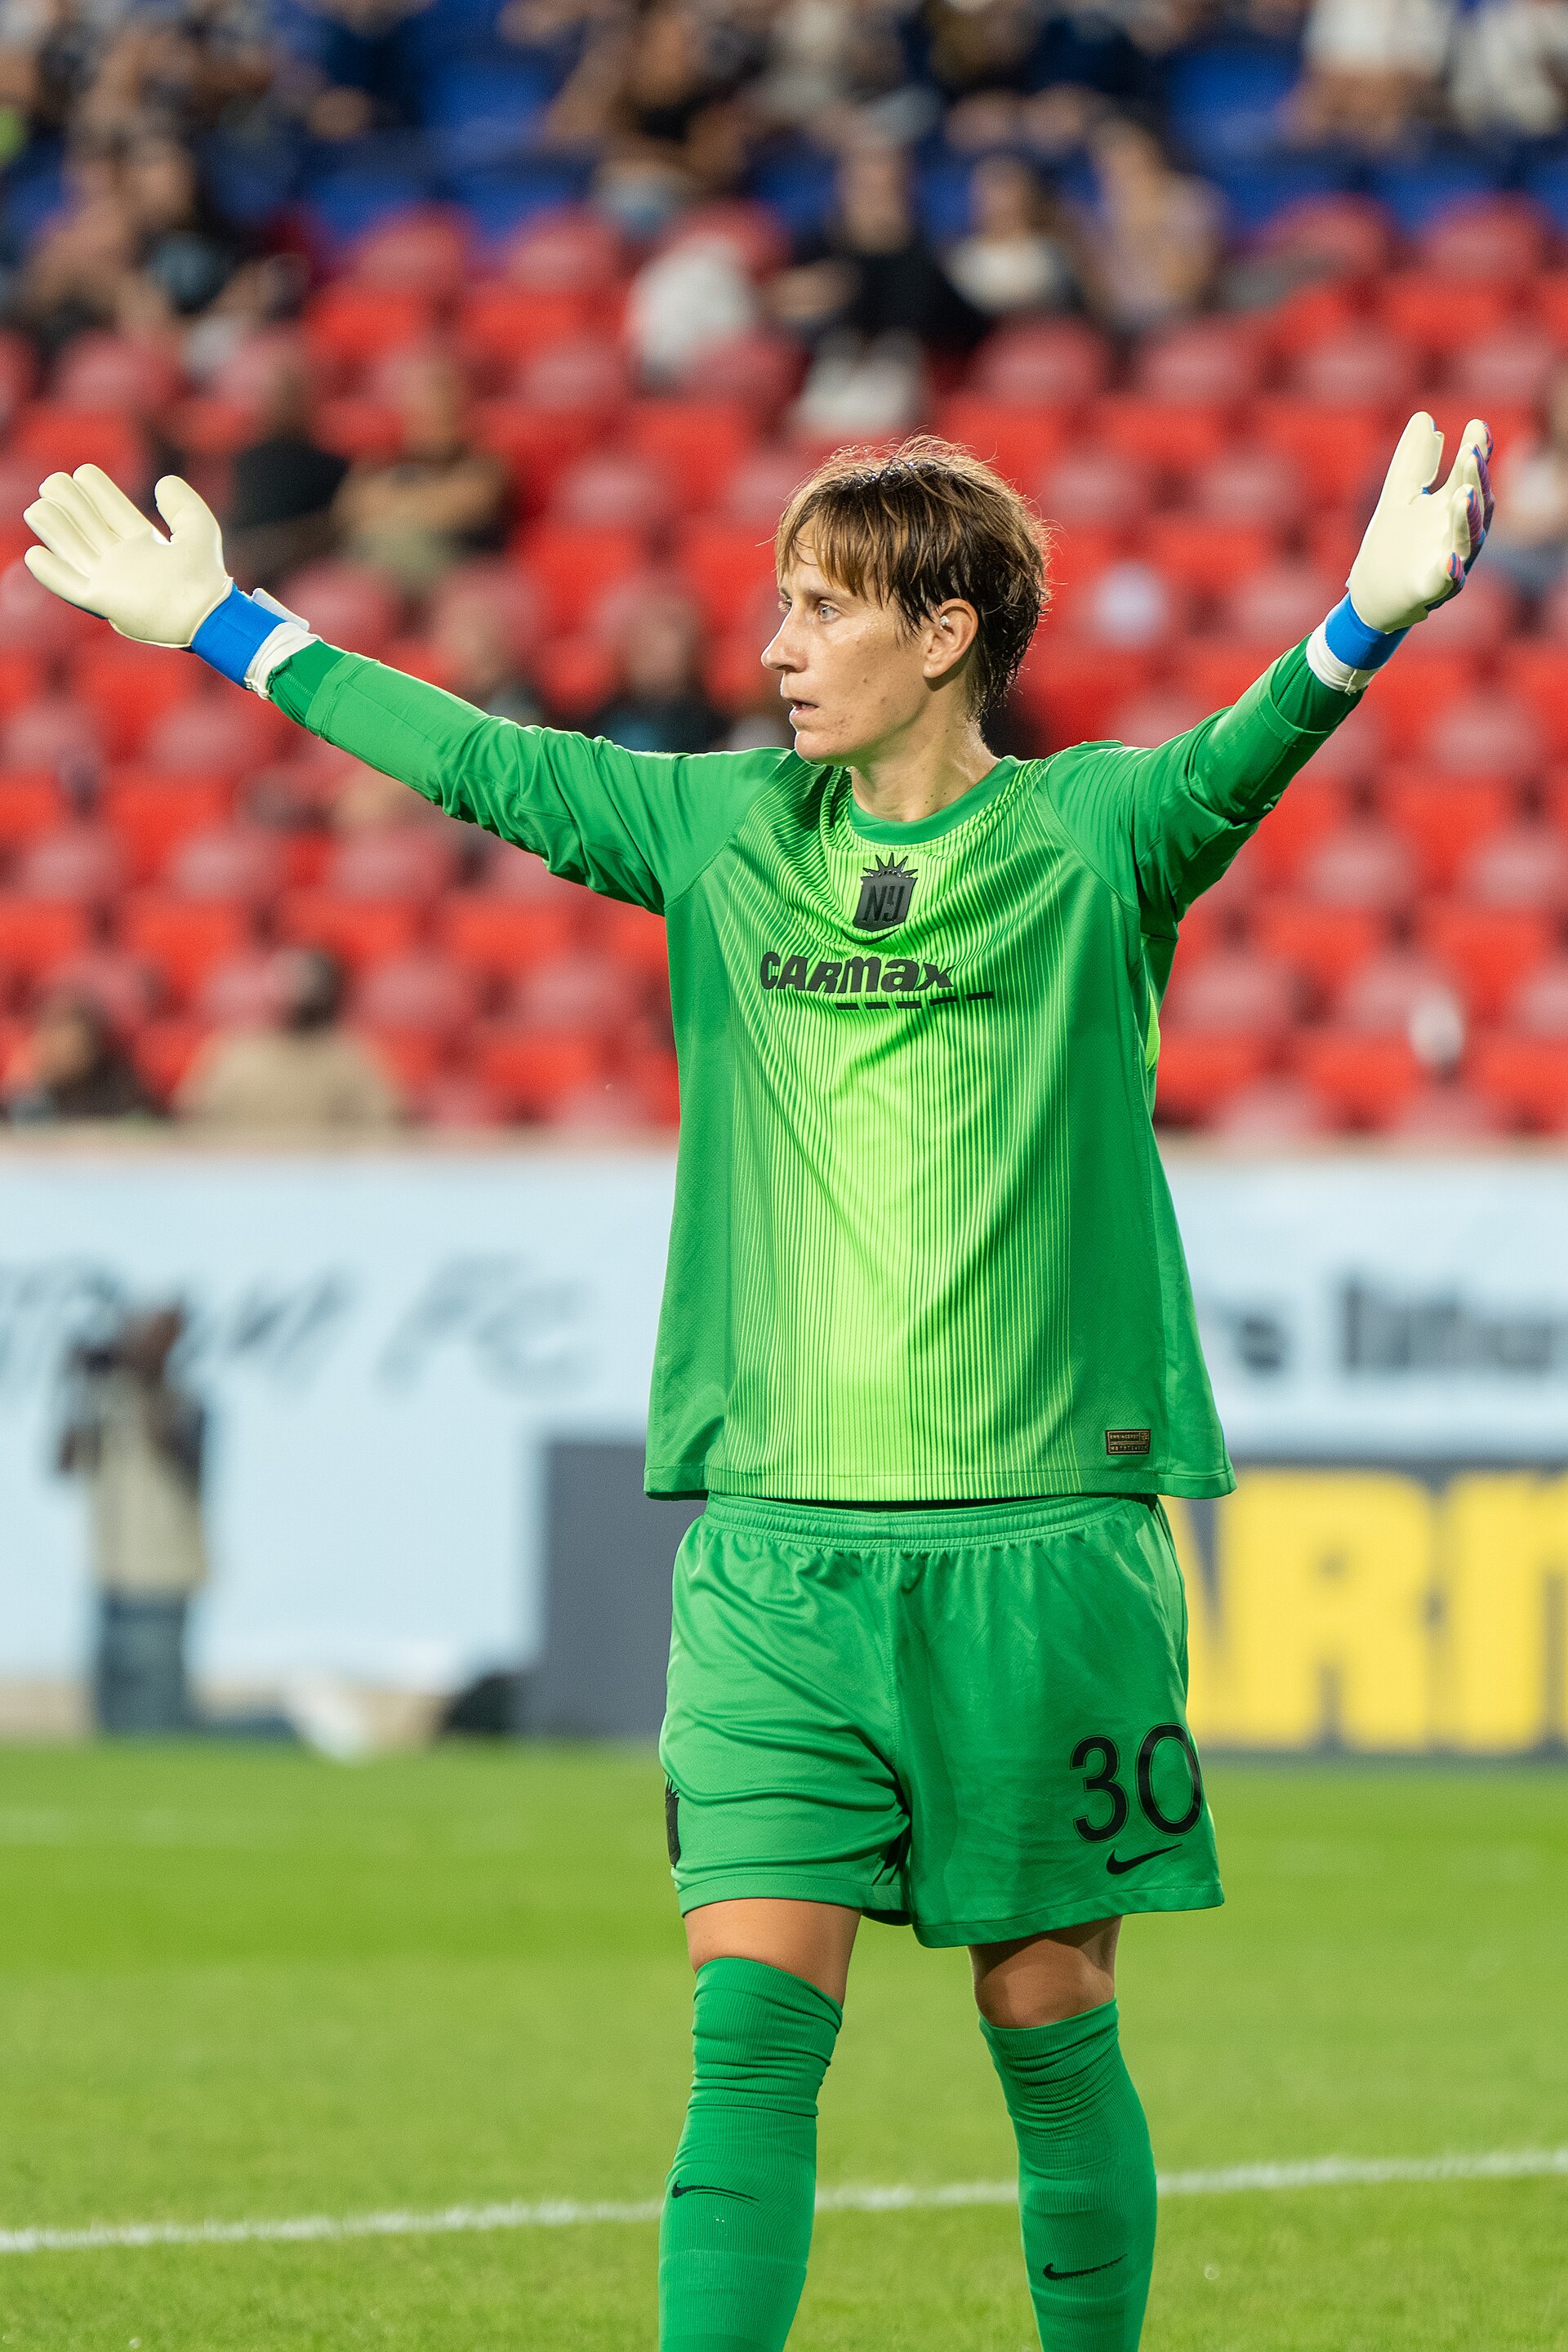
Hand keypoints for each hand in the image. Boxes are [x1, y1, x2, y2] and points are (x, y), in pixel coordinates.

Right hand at [23, 466, 231, 647]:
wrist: (207, 614)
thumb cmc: (205, 577)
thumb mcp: (198, 530)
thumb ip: (183, 504)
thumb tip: (163, 482)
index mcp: (142, 544)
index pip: (111, 510)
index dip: (96, 490)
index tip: (84, 472)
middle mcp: (122, 561)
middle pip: (87, 525)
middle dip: (69, 502)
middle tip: (52, 481)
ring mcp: (111, 581)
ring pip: (73, 549)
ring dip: (54, 528)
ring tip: (39, 506)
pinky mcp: (103, 601)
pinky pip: (69, 586)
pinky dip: (51, 572)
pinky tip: (35, 554)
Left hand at [1347, 412, 1491, 634]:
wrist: (1371, 596)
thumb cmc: (1392, 546)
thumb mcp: (1398, 496)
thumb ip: (1412, 461)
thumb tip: (1424, 417)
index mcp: (1450, 507)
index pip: (1468, 475)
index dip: (1475, 452)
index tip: (1477, 426)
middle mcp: (1457, 533)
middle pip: (1475, 505)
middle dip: (1476, 480)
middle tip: (1472, 453)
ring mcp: (1449, 562)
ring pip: (1467, 541)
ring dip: (1467, 518)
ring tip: (1464, 494)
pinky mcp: (1433, 592)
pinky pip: (1448, 582)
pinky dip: (1451, 571)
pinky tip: (1449, 560)